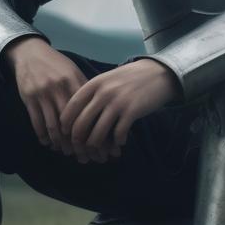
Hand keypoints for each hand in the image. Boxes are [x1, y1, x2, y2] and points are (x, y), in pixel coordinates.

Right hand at [2, 36, 87, 155]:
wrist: (30, 52)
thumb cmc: (56, 65)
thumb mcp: (73, 72)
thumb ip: (85, 89)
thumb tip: (101, 110)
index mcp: (74, 82)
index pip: (86, 112)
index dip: (93, 131)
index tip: (99, 146)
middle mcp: (59, 88)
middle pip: (71, 122)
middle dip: (78, 142)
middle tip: (83, 156)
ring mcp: (43, 94)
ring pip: (53, 126)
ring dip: (60, 143)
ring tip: (66, 151)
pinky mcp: (29, 98)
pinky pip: (37, 122)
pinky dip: (43, 135)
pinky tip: (48, 143)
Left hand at [59, 58, 182, 163]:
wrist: (158, 73)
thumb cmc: (130, 79)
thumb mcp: (108, 80)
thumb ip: (92, 93)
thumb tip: (75, 115)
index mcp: (94, 84)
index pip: (71, 107)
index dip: (66, 124)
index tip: (67, 134)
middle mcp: (103, 93)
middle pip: (81, 123)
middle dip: (78, 141)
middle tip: (81, 149)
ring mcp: (118, 102)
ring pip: (98, 133)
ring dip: (97, 146)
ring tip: (100, 151)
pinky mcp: (132, 111)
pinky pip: (118, 134)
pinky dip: (117, 142)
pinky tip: (120, 143)